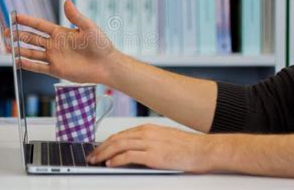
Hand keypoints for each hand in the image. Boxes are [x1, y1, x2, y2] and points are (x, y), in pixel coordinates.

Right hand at [6, 0, 116, 83]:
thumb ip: (76, 16)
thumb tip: (67, 1)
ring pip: (32, 52)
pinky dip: (27, 64)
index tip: (14, 16)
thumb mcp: (88, 27)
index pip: (39, 25)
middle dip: (18, 34)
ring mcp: (54, 57)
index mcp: (61, 32)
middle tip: (5, 31)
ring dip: (19, 50)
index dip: (26, 21)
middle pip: (32, 38)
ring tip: (6, 46)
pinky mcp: (56, 70)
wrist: (106, 64)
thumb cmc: (100, 44)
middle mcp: (54, 45)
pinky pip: (38, 67)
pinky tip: (17, 62)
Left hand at [87, 124, 210, 172]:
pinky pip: (129, 156)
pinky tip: (110, 164)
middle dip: (101, 148)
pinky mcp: (153, 155)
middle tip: (92, 156)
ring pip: (119, 146)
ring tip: (96, 160)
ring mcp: (149, 144)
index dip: (107, 143)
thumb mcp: (163, 139)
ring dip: (104, 154)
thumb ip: (147, 142)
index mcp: (147, 129)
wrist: (202, 150)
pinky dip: (117, 159)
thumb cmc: (186, 146)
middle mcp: (146, 134)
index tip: (99, 149)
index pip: (120, 135)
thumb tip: (133, 150)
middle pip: (116, 139)